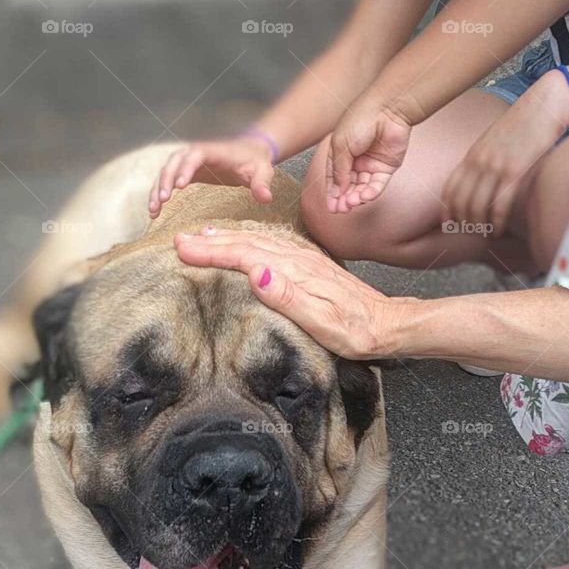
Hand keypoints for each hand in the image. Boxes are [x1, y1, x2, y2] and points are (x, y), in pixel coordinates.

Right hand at [148, 136, 274, 217]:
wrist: (250, 153)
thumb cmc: (256, 162)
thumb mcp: (263, 172)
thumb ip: (262, 184)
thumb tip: (265, 198)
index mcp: (213, 150)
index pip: (195, 155)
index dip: (186, 168)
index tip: (181, 185)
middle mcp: (196, 153)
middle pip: (174, 162)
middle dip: (166, 180)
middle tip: (162, 200)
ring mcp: (189, 163)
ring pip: (166, 172)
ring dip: (157, 190)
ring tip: (153, 211)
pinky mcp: (186, 173)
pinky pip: (168, 182)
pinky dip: (159, 195)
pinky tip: (154, 212)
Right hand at [175, 227, 395, 357]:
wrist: (388, 325)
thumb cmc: (356, 332)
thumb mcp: (323, 323)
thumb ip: (289, 297)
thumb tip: (256, 274)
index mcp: (297, 273)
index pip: (246, 257)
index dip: (213, 252)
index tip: (184, 249)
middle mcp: (300, 260)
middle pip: (248, 245)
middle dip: (212, 241)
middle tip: (180, 240)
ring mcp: (305, 261)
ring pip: (258, 242)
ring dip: (227, 239)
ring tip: (201, 236)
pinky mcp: (310, 266)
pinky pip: (271, 247)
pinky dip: (250, 243)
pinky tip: (243, 244)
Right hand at [325, 98, 411, 213]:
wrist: (388, 109)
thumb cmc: (361, 120)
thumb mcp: (341, 146)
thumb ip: (339, 170)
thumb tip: (338, 191)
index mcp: (340, 152)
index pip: (334, 178)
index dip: (332, 193)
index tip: (331, 207)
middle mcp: (355, 160)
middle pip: (348, 186)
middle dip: (344, 198)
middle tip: (341, 209)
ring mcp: (371, 164)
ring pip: (362, 187)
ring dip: (356, 197)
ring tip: (352, 203)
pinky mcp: (386, 167)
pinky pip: (378, 184)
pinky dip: (371, 192)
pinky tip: (365, 197)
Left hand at [442, 69, 568, 236]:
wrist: (547, 104)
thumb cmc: (526, 123)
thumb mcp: (497, 139)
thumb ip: (485, 158)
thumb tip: (481, 179)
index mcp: (474, 153)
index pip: (450, 188)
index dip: (447, 210)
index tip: (451, 224)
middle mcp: (480, 161)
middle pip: (461, 202)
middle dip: (464, 223)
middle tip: (473, 233)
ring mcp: (496, 166)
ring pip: (477, 207)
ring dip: (480, 226)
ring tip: (488, 235)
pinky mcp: (515, 171)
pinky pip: (499, 205)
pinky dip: (497, 223)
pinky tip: (499, 230)